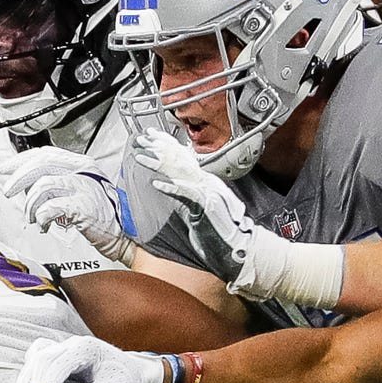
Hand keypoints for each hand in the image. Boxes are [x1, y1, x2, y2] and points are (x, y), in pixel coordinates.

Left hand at [1, 148, 132, 264]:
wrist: (125, 232)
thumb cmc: (101, 214)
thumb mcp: (79, 189)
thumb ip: (57, 182)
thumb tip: (26, 185)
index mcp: (81, 164)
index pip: (45, 153)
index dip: (21, 159)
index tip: (6, 168)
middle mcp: (83, 171)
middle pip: (41, 164)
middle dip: (18, 178)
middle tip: (8, 191)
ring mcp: (84, 187)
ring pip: (42, 186)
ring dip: (30, 205)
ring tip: (32, 217)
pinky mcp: (83, 206)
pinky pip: (50, 207)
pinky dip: (41, 217)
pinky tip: (44, 225)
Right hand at [20, 335, 175, 382]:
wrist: (130, 370)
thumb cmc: (125, 379)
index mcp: (87, 348)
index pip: (60, 362)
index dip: (48, 382)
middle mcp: (72, 343)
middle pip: (43, 357)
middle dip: (37, 382)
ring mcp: (63, 346)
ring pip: (36, 356)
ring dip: (29, 378)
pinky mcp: (57, 353)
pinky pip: (35, 356)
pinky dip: (29, 372)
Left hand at [130, 130, 260, 288]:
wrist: (240, 245)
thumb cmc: (222, 232)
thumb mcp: (203, 209)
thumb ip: (191, 197)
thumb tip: (178, 189)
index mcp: (206, 183)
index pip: (185, 160)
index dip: (169, 147)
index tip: (154, 137)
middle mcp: (207, 184)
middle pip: (181, 161)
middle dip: (161, 147)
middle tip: (142, 138)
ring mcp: (207, 193)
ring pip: (180, 173)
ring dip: (159, 164)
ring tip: (141, 157)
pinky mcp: (206, 205)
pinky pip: (186, 194)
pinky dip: (172, 189)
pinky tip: (157, 184)